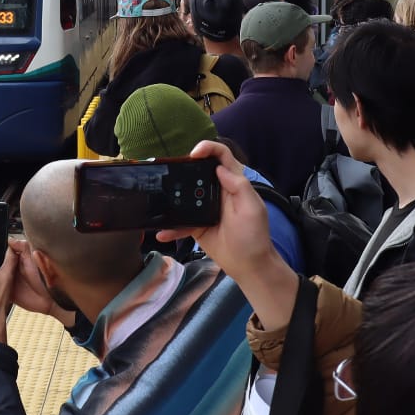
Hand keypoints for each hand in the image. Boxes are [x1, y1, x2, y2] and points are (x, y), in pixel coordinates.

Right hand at [157, 140, 272, 272]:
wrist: (249, 266)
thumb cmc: (254, 236)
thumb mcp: (252, 209)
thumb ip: (239, 186)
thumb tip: (219, 168)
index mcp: (233, 183)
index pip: (222, 157)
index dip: (209, 148)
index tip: (194, 154)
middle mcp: (217, 191)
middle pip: (199, 170)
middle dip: (185, 167)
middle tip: (171, 171)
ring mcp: (205, 208)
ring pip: (186, 194)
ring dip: (173, 194)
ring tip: (160, 196)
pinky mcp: (196, 225)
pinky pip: (180, 222)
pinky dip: (171, 227)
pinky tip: (162, 231)